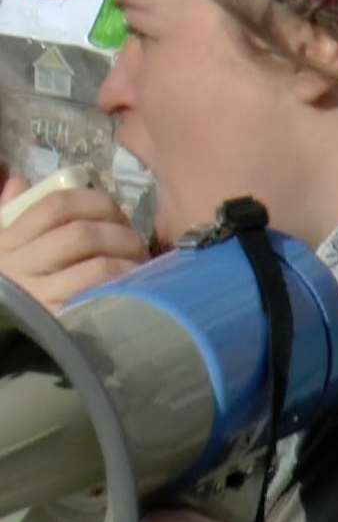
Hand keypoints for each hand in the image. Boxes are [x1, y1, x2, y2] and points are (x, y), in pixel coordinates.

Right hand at [0, 176, 148, 309]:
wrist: (0, 341)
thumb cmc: (9, 290)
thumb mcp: (1, 248)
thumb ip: (9, 212)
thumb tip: (17, 179)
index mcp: (7, 241)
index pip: (56, 204)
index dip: (96, 202)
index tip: (115, 214)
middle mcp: (18, 265)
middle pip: (82, 232)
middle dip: (120, 233)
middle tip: (135, 243)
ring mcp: (38, 295)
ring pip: (97, 262)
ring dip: (128, 259)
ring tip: (140, 265)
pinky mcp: (59, 321)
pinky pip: (100, 292)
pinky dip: (124, 283)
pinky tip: (136, 286)